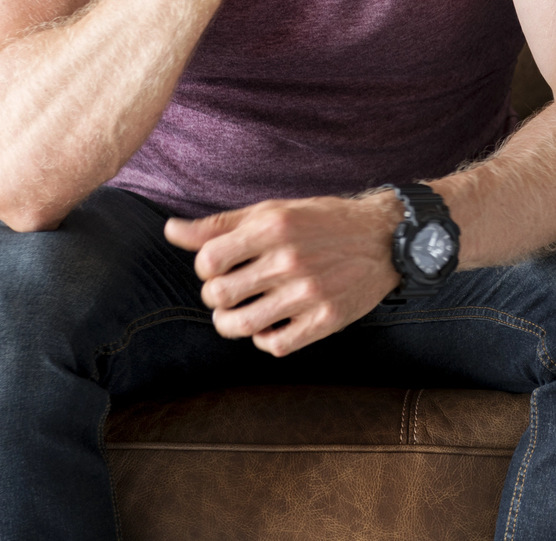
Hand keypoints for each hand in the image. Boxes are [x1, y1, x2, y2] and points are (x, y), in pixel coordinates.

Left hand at [164, 194, 402, 356]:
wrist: (385, 236)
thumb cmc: (322, 220)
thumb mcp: (272, 211)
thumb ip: (221, 225)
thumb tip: (170, 231)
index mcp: (273, 227)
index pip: (208, 261)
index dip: (206, 269)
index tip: (221, 268)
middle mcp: (289, 259)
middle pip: (220, 296)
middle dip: (216, 298)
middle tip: (230, 293)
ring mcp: (308, 292)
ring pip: (243, 326)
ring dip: (231, 325)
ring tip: (240, 315)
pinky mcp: (326, 319)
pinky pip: (277, 345)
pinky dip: (266, 340)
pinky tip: (272, 325)